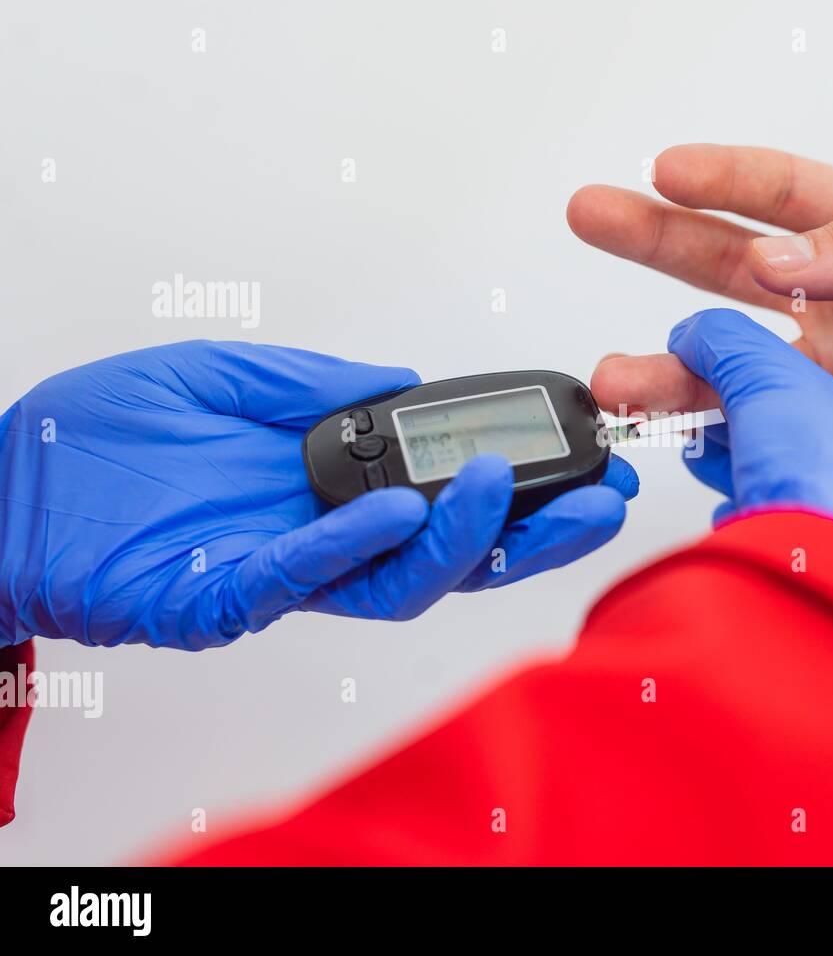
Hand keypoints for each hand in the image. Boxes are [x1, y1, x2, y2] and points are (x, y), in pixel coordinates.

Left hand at [0, 342, 637, 649]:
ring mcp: (277, 574)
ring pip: (397, 582)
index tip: (568, 449)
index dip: (512, 483)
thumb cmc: (96, 442)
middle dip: (531, 535)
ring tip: (496, 490)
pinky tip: (399, 508)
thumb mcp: (221, 376)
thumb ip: (315, 383)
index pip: (442, 495)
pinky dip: (354, 545)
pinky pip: (302, 579)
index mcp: (327, 490)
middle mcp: (319, 540)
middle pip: (449, 556)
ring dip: (458, 539)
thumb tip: (406, 384)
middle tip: (595, 501)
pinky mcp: (220, 599)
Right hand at [569, 144, 832, 562]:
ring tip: (616, 376)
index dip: (722, 180)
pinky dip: (720, 439)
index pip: (788, 194)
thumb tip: (779, 259)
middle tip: (592, 216)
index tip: (662, 170)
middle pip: (732, 267)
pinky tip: (687, 436)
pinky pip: (765, 435)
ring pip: (734, 364)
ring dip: (670, 367)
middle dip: (656, 240)